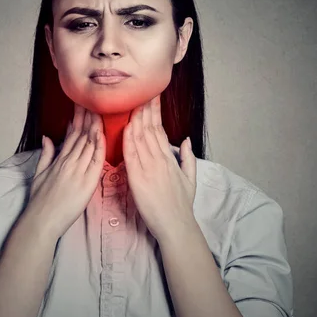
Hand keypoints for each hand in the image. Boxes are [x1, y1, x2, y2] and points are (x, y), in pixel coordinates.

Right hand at [24, 104, 105, 240]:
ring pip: (89, 143)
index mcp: (59, 160)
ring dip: (95, 125)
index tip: (83, 105)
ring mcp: (77, 171)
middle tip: (94, 99)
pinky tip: (103, 133)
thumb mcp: (39, 174)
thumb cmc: (38, 201)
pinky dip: (99, 146)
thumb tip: (47, 138)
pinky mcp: (86, 183)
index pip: (71, 134)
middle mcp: (68, 162)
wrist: (40, 222)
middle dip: (88, 116)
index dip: (78, 119)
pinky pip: (95, 161)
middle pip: (81, 134)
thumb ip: (45, 155)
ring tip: (101, 108)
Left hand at [123, 94, 197, 243]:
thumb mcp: (191, 179)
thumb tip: (187, 140)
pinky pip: (131, 154)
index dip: (155, 112)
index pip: (160, 130)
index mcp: (170, 159)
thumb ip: (188, 158)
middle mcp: (159, 159)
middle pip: (151, 128)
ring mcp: (149, 167)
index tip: (152, 97)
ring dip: (135, 118)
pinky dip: (128, 138)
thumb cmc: (181, 205)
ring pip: (141, 137)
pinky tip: (125, 126)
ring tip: (132, 100)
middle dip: (146, 108)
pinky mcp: (138, 178)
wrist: (176, 225)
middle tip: (142, 90)